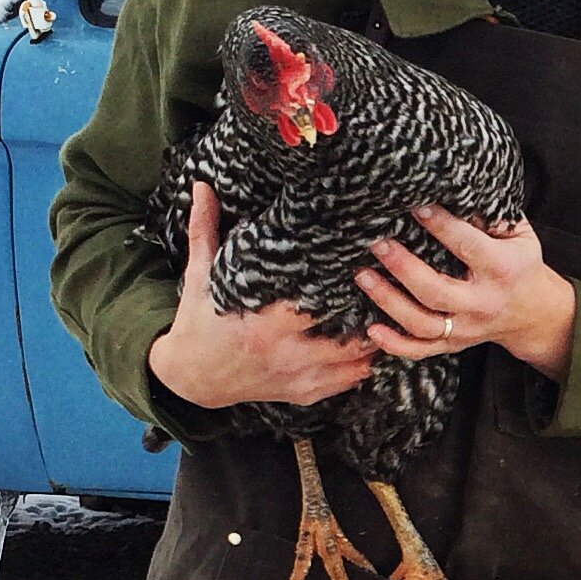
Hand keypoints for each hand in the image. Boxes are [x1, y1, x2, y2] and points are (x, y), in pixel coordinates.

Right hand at [148, 179, 372, 410]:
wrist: (192, 380)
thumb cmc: (197, 324)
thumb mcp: (197, 277)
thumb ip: (204, 231)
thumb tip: (201, 186)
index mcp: (262, 326)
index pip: (316, 307)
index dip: (342, 286)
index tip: (361, 263)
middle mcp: (284, 356)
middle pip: (347, 339)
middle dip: (369, 315)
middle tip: (387, 287)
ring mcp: (298, 379)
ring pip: (357, 364)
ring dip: (374, 340)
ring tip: (388, 311)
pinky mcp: (305, 394)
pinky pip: (350, 381)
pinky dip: (364, 362)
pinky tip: (372, 339)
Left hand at [355, 203, 576, 381]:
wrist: (533, 314)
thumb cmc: (520, 265)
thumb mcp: (519, 235)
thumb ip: (491, 216)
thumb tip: (454, 192)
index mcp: (502, 270)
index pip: (466, 246)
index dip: (439, 225)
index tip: (414, 207)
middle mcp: (482, 303)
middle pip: (436, 291)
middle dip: (403, 267)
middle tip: (378, 244)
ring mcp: (466, 328)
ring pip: (422, 323)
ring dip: (388, 301)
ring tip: (363, 277)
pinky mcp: (454, 344)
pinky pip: (421, 351)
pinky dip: (394, 344)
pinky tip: (372, 329)